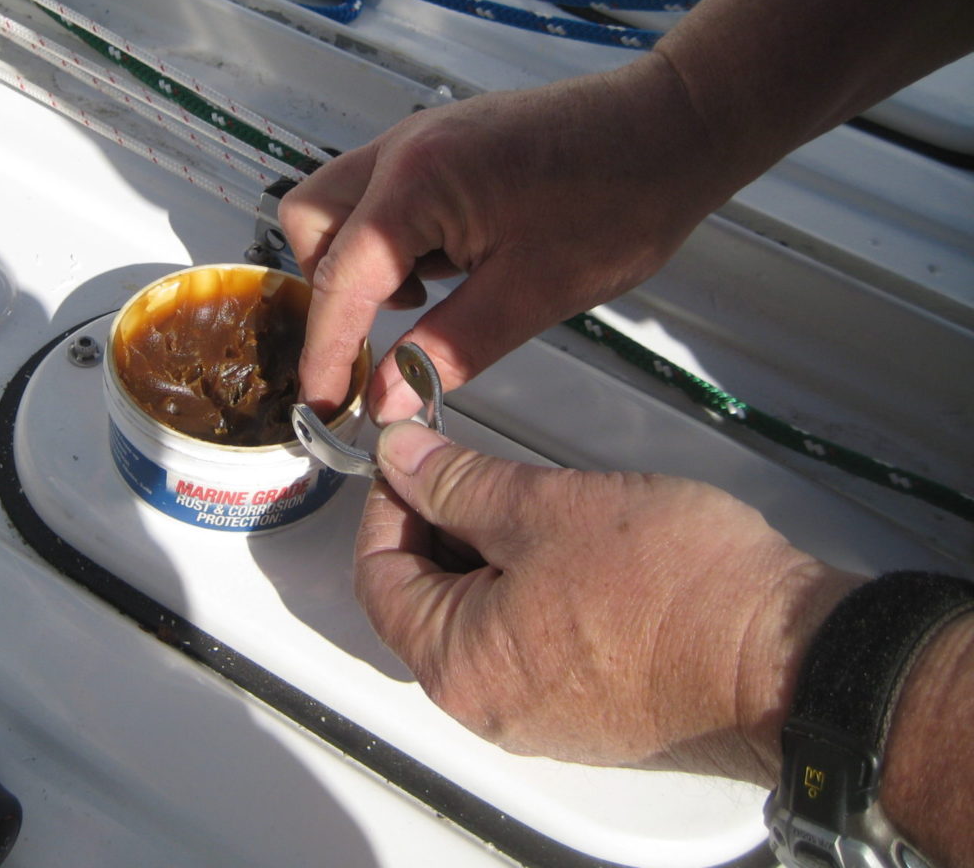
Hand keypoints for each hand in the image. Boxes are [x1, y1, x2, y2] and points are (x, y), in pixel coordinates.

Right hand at [280, 53, 745, 420]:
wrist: (674, 126)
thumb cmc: (618, 205)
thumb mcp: (533, 296)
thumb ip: (446, 350)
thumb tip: (385, 401)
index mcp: (416, 184)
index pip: (340, 279)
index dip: (326, 350)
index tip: (323, 401)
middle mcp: (402, 149)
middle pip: (311, 220)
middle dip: (329, 285)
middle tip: (384, 328)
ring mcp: (420, 137)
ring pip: (343, 203)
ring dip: (364, 258)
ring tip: (439, 287)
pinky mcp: (442, 141)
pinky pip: (383, 192)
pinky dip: (394, 236)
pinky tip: (458, 258)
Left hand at [356, 421, 861, 779]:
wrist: (793, 657)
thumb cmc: (676, 589)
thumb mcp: (543, 508)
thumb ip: (458, 482)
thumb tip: (402, 459)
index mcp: (457, 664)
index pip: (378, 576)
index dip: (387, 504)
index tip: (411, 457)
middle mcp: (490, 705)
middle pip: (425, 603)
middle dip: (438, 526)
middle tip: (469, 468)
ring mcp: (545, 716)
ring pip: (481, 621)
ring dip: (487, 556)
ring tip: (526, 499)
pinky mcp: (596, 712)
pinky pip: (533, 644)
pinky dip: (530, 590)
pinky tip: (566, 546)